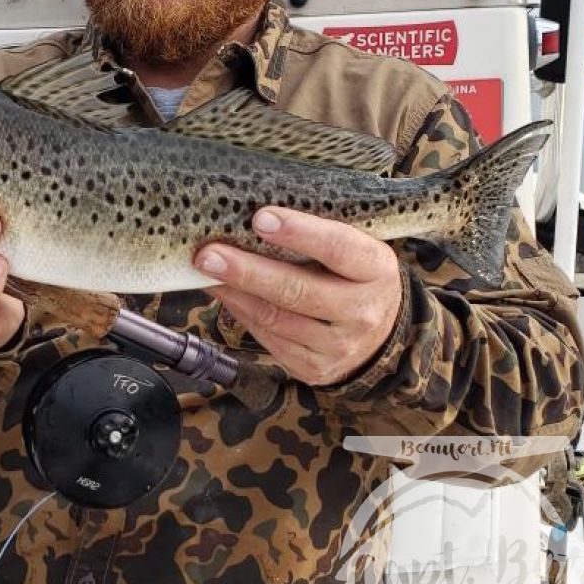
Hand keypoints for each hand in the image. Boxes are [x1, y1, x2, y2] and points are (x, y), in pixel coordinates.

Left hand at [195, 207, 403, 385]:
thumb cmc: (354, 275)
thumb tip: (256, 215)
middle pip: (298, 291)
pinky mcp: (315, 367)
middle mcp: (362, 312)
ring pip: (276, 318)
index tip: (260, 218)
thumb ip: (318, 233)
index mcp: (376, 269)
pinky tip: (224, 293)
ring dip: (235, 292)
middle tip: (209, 254)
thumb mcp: (355, 248)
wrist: (378, 334)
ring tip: (205, 272)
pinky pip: (269, 338)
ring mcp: (339, 345)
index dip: (299, 233)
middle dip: (248, 270)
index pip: (338, 247)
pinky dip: (241, 312)